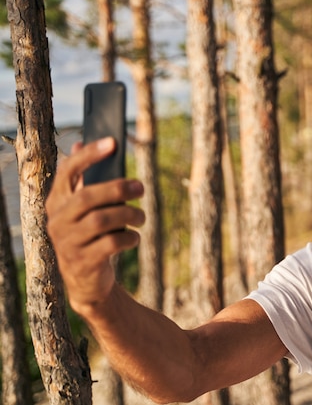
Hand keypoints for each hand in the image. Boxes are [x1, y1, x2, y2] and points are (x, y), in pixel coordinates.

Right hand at [45, 137, 145, 312]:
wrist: (87, 282)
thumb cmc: (90, 236)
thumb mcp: (84, 210)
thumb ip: (83, 181)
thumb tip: (78, 143)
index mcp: (57, 202)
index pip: (67, 171)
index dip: (89, 155)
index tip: (113, 142)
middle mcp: (57, 220)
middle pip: (88, 196)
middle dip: (119, 188)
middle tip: (142, 188)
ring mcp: (68, 242)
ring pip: (102, 220)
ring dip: (129, 215)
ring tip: (141, 217)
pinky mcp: (83, 262)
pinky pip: (111, 243)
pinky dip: (129, 238)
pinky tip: (134, 238)